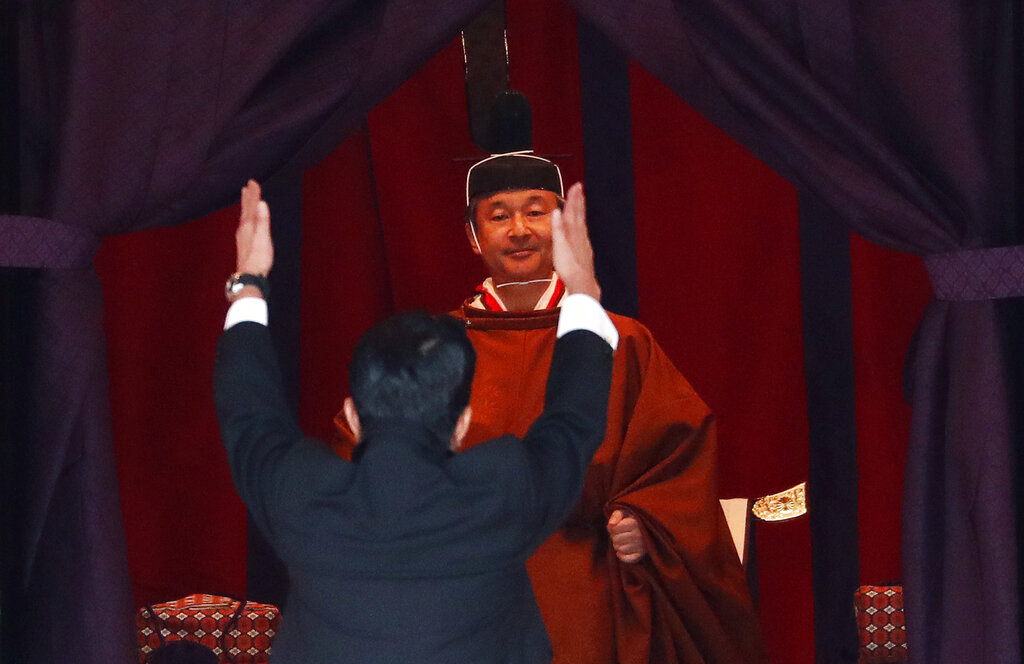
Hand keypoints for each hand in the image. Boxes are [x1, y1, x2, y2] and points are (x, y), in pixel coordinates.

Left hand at [236, 179, 273, 275]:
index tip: (253, 181)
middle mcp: (243, 229)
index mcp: (248, 225)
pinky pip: (244, 224)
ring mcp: (242, 236)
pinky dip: (246, 217)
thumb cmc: (258, 258)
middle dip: (248, 197)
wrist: (249, 276)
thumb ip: (262, 220)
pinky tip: (246, 222)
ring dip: (246, 206)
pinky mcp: (244, 243)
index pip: (251, 205)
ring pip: (244, 216)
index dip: (253, 193)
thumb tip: (261, 203)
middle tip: (248, 185)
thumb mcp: (263, 238)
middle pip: (246, 209)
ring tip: (246, 198)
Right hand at [551, 182, 599, 300]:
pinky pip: (583, 234)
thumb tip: (557, 211)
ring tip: (581, 203)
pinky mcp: (585, 252)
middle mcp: (581, 236)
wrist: (582, 283)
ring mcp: (584, 244)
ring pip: (582, 223)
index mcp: (574, 233)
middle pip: (579, 215)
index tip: (576, 186)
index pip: (573, 212)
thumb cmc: (569, 267)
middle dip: (578, 201)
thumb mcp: (560, 247)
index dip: (573, 199)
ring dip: (581, 212)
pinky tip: (581, 229)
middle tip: (580, 188)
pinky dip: (581, 226)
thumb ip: (558, 229)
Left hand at [607, 509, 645, 563]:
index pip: (613, 529)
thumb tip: (610, 525)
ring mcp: (641, 545)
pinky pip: (627, 559)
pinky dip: (622, 556)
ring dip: (617, 546)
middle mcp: (639, 534)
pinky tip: (620, 552)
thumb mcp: (623, 513)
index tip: (617, 527)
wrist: (643, 529)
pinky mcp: (641, 554)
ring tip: (622, 542)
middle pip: (616, 540)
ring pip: (620, 549)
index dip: (612, 529)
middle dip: (614, 537)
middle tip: (619, 535)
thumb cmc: (629, 520)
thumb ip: (616, 516)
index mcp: (634, 522)